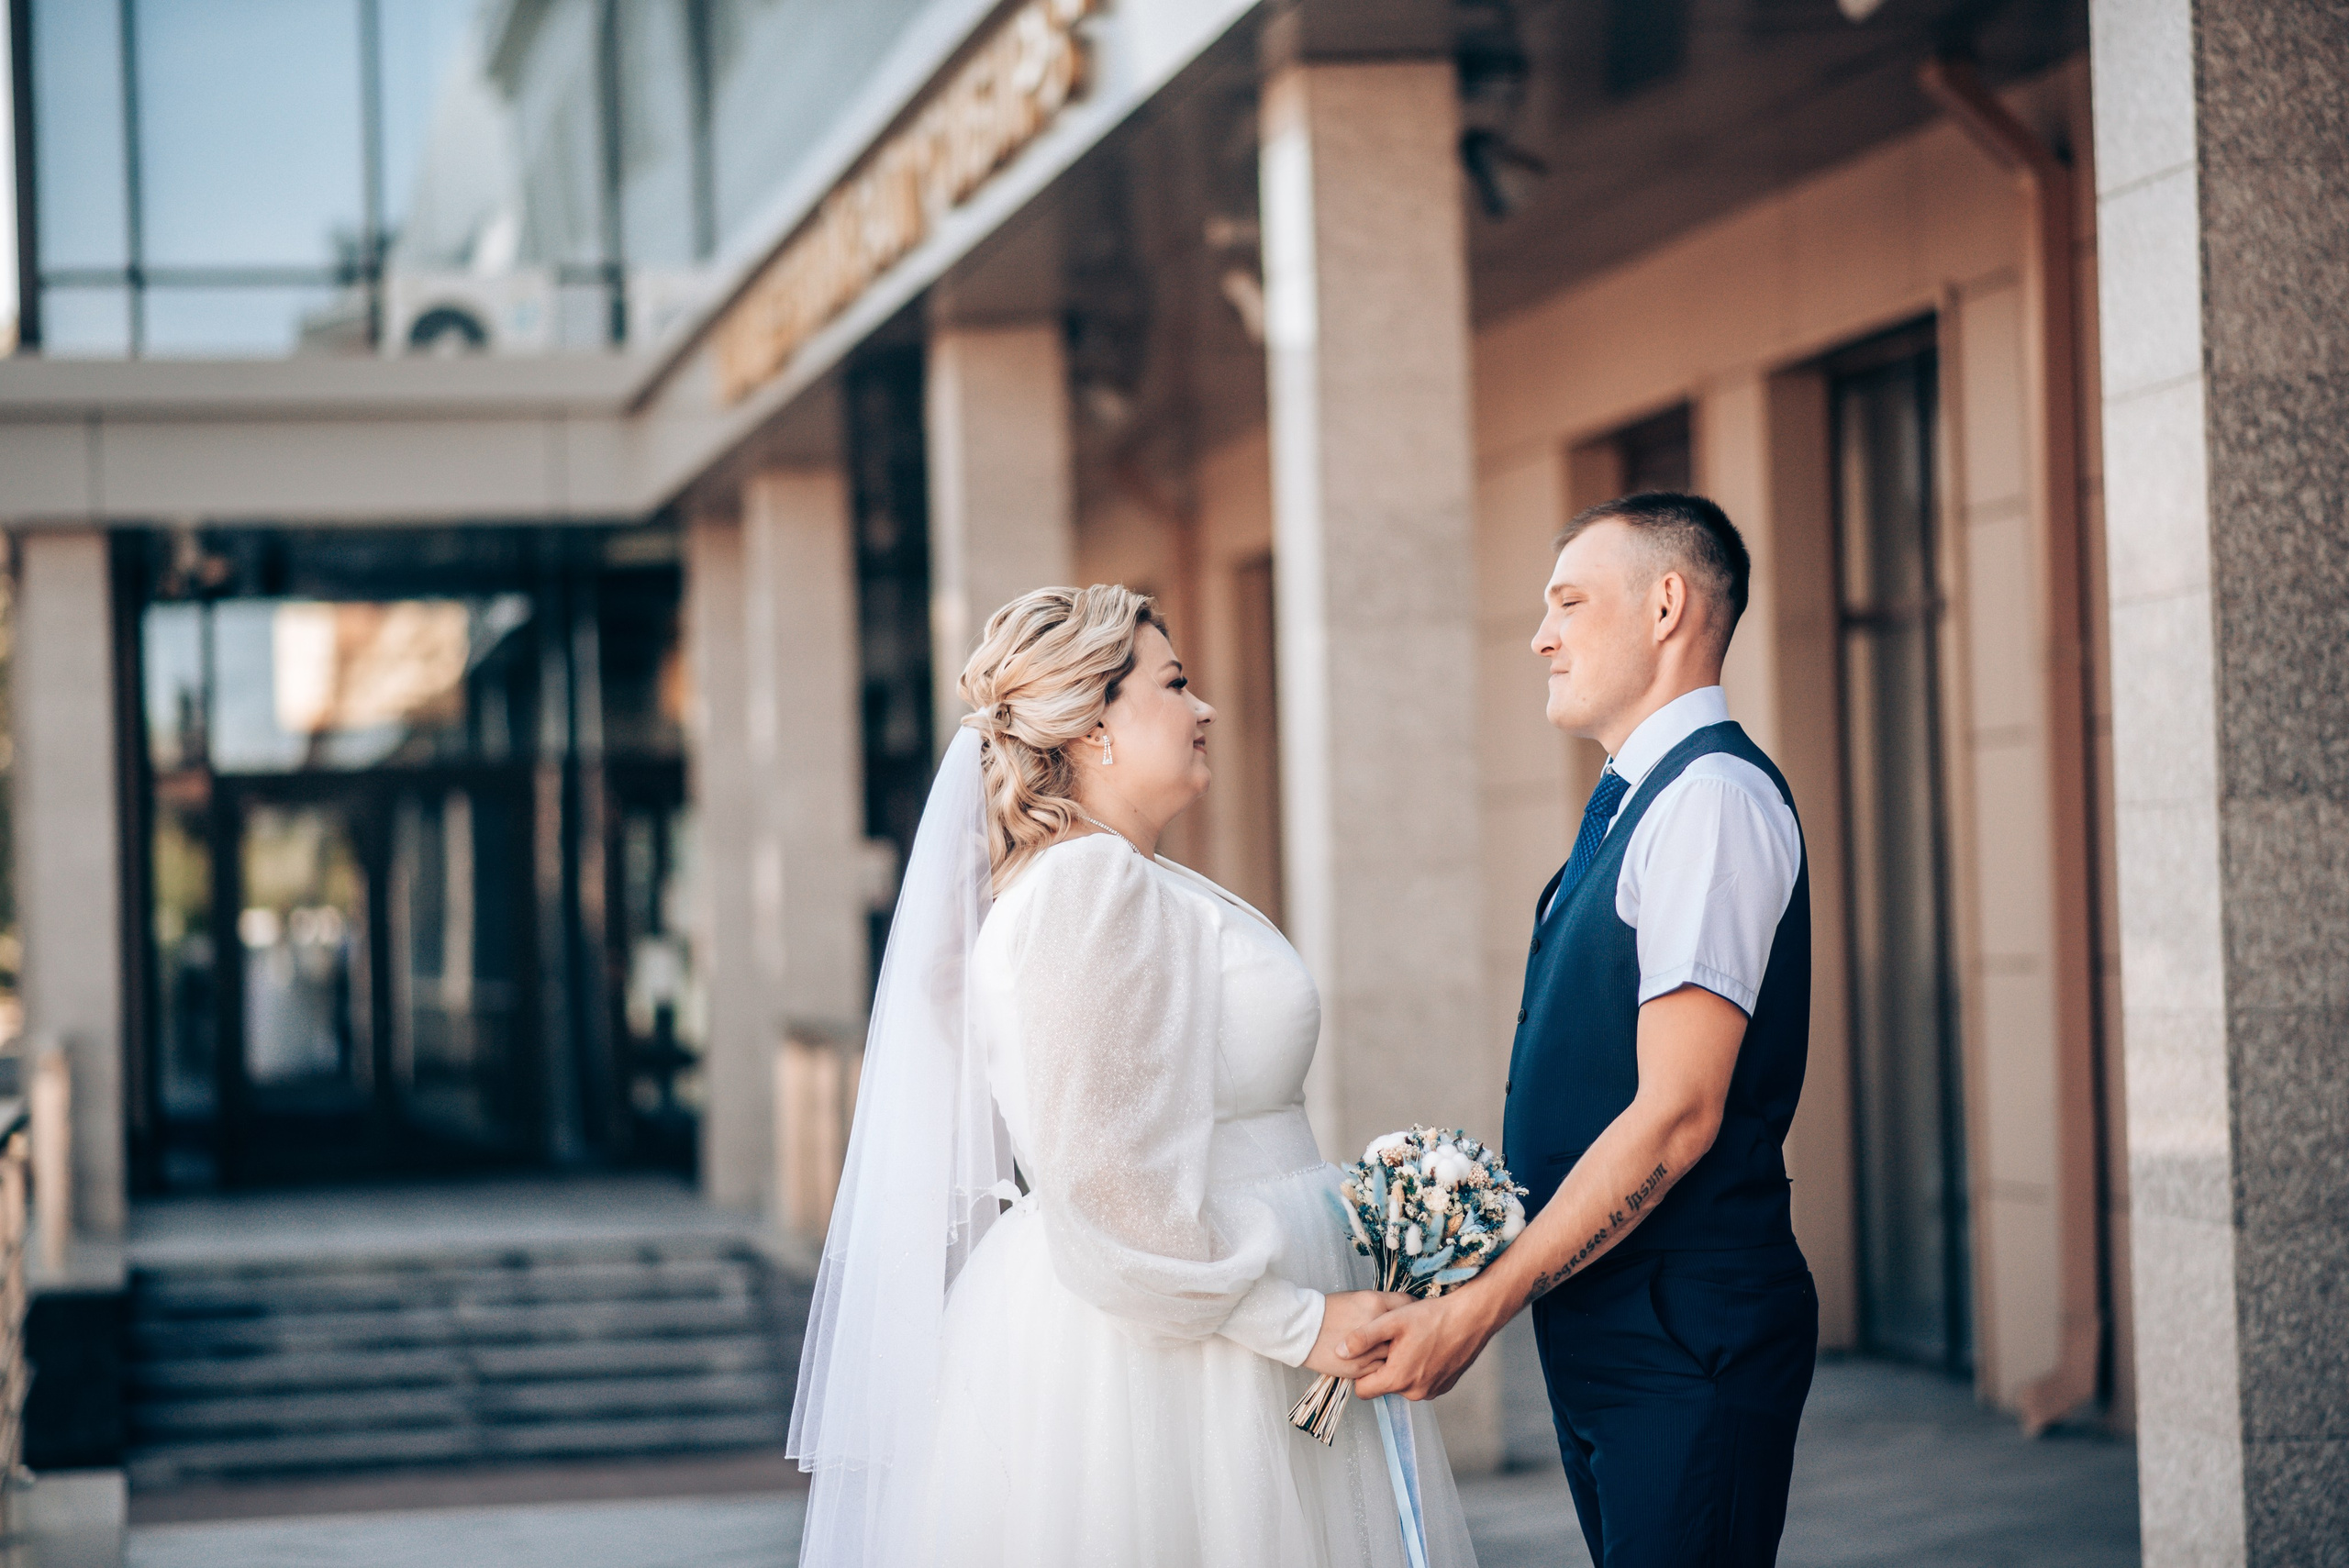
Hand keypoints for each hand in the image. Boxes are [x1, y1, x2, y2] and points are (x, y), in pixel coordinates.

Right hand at [1302, 1290, 1409, 1377]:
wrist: (1300, 1328)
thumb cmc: (1326, 1310)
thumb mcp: (1355, 1298)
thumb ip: (1379, 1306)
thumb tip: (1397, 1314)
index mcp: (1374, 1303)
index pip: (1407, 1303)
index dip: (1413, 1308)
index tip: (1414, 1312)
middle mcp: (1376, 1325)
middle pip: (1405, 1332)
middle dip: (1407, 1334)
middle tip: (1409, 1335)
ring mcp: (1369, 1349)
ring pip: (1396, 1354)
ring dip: (1396, 1354)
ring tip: (1394, 1352)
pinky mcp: (1361, 1368)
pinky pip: (1382, 1370)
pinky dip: (1383, 1367)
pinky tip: (1377, 1362)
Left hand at [1344, 1284, 1511, 1400]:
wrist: (1472, 1317)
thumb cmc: (1432, 1316)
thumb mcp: (1392, 1320)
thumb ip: (1362, 1338)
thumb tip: (1338, 1351)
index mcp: (1398, 1379)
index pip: (1363, 1391)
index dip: (1360, 1372)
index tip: (1367, 1353)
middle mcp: (1415, 1392)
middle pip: (1384, 1387)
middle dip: (1383, 1367)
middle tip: (1392, 1341)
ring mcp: (1431, 1391)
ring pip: (1403, 1384)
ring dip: (1402, 1368)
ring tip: (1411, 1341)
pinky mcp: (1444, 1386)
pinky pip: (1421, 1382)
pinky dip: (1419, 1369)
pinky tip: (1425, 1347)